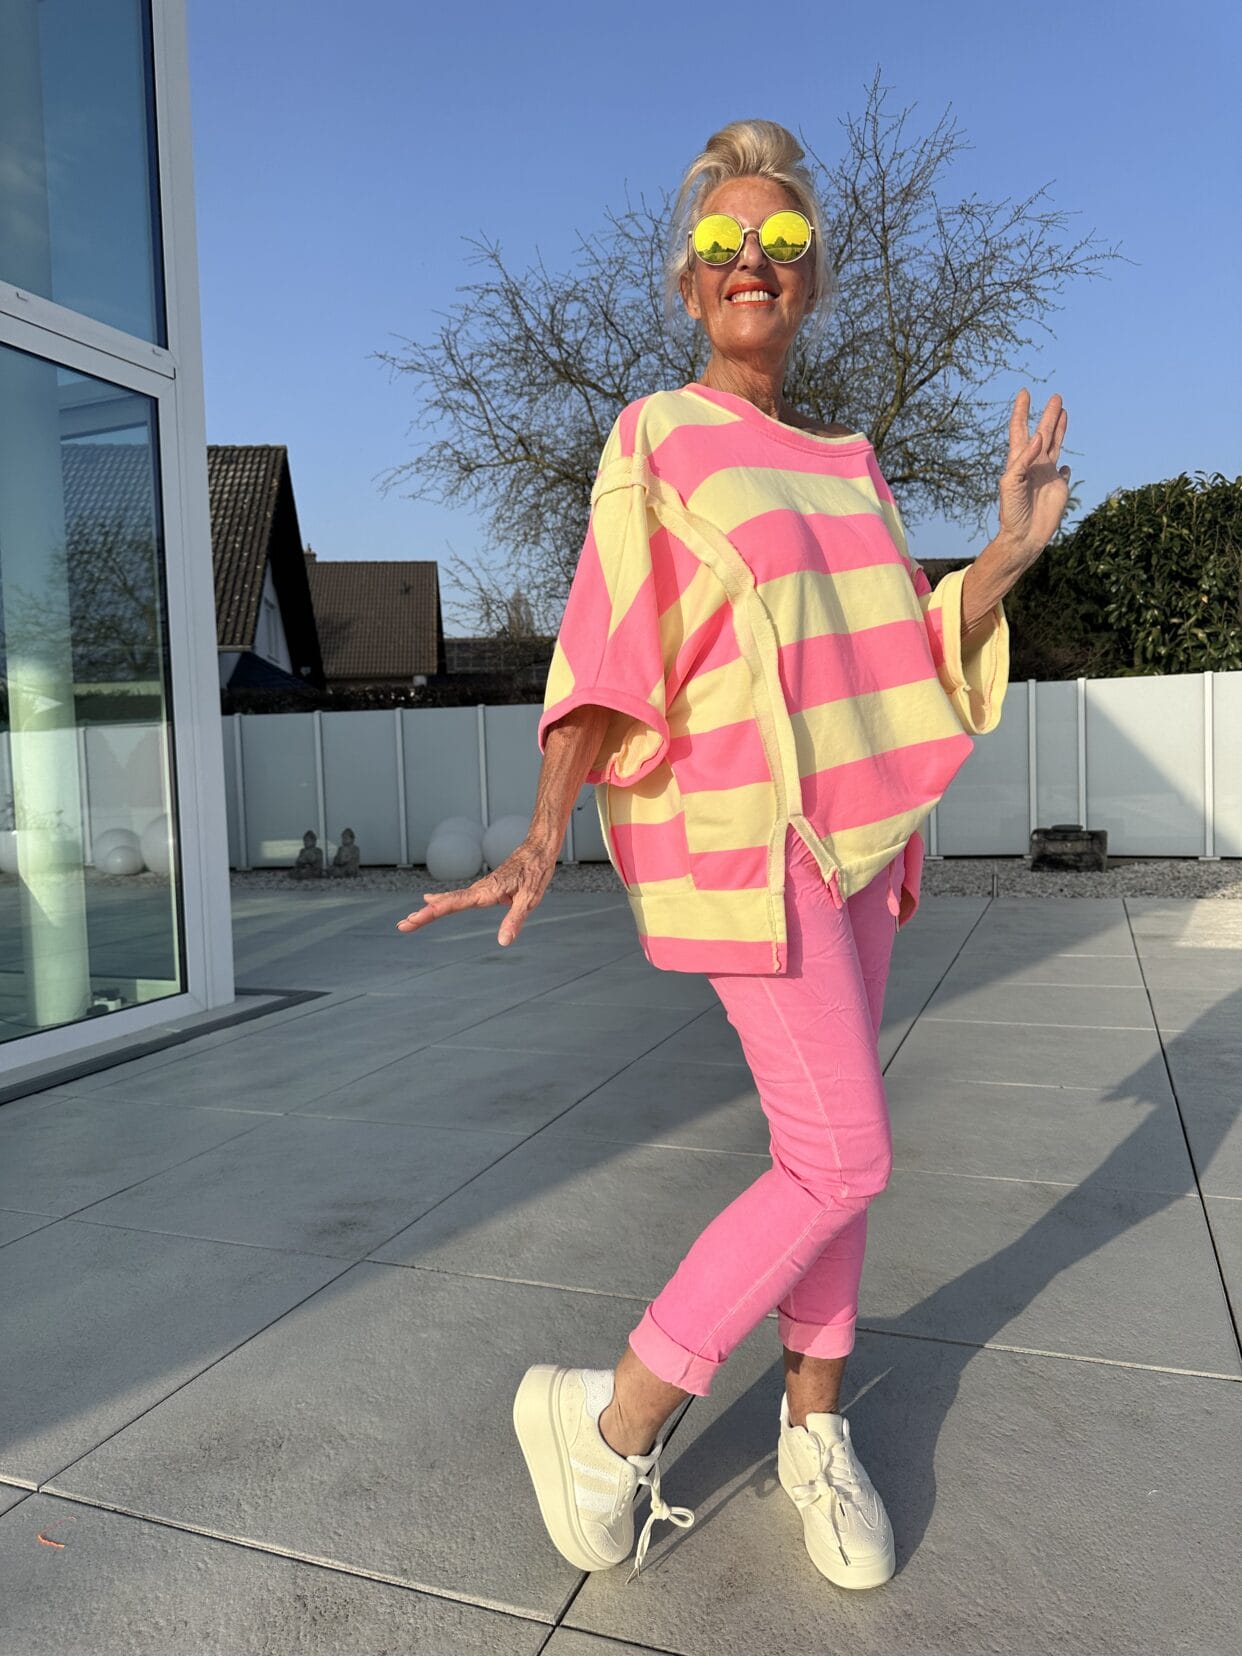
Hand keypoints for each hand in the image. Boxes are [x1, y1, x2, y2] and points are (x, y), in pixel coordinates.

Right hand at [395, 836, 558, 946]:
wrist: (537, 850)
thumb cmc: (535, 873)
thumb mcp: (529, 900)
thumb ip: (514, 920)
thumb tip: (503, 942)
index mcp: (485, 892)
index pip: (452, 904)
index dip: (431, 913)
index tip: (413, 919)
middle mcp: (478, 889)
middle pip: (445, 903)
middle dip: (423, 915)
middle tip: (402, 925)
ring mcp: (479, 888)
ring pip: (449, 900)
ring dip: (429, 910)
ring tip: (411, 919)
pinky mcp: (483, 888)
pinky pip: (457, 897)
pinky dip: (441, 901)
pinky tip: (431, 901)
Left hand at [995, 389, 1071, 567]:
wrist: (1023, 535)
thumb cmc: (1012, 511)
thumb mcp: (1011, 483)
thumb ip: (1023, 460)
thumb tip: (1038, 437)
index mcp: (1019, 460)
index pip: (1020, 429)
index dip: (1022, 411)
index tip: (1025, 393)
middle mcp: (1034, 464)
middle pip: (1043, 433)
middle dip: (1048, 415)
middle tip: (1056, 397)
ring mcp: (1047, 475)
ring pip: (1055, 445)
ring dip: (1060, 429)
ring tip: (1064, 412)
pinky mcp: (1059, 487)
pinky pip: (1064, 472)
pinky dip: (1066, 466)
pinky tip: (1066, 464)